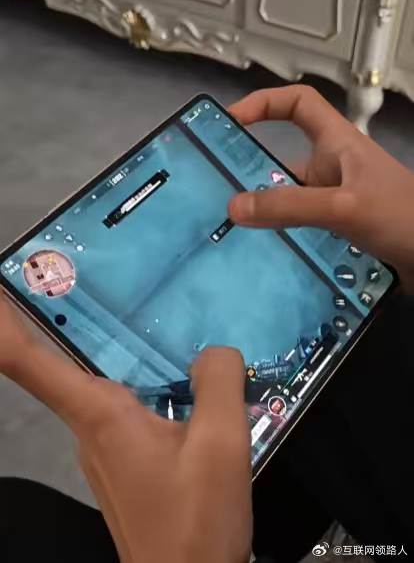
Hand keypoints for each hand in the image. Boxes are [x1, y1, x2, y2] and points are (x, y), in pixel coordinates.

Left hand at [0, 291, 251, 562]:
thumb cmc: (196, 520)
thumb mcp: (221, 445)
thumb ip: (218, 384)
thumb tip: (213, 352)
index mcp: (101, 416)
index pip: (28, 364)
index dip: (0, 323)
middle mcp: (91, 429)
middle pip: (64, 368)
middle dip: (69, 325)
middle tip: (91, 283)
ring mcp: (104, 450)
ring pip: (101, 389)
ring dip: (116, 358)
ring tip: (154, 330)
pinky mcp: (123, 464)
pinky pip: (124, 411)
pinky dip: (142, 389)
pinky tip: (179, 388)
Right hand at [228, 85, 413, 289]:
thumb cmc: (401, 216)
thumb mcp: (343, 206)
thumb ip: (291, 206)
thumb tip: (234, 208)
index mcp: (336, 144)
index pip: (298, 104)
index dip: (265, 103)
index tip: (231, 121)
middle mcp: (331, 170)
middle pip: (282, 159)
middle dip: (249, 171)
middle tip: (213, 192)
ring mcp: (333, 202)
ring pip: (288, 200)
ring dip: (263, 213)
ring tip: (227, 230)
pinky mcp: (336, 231)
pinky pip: (298, 228)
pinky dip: (279, 237)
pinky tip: (260, 255)